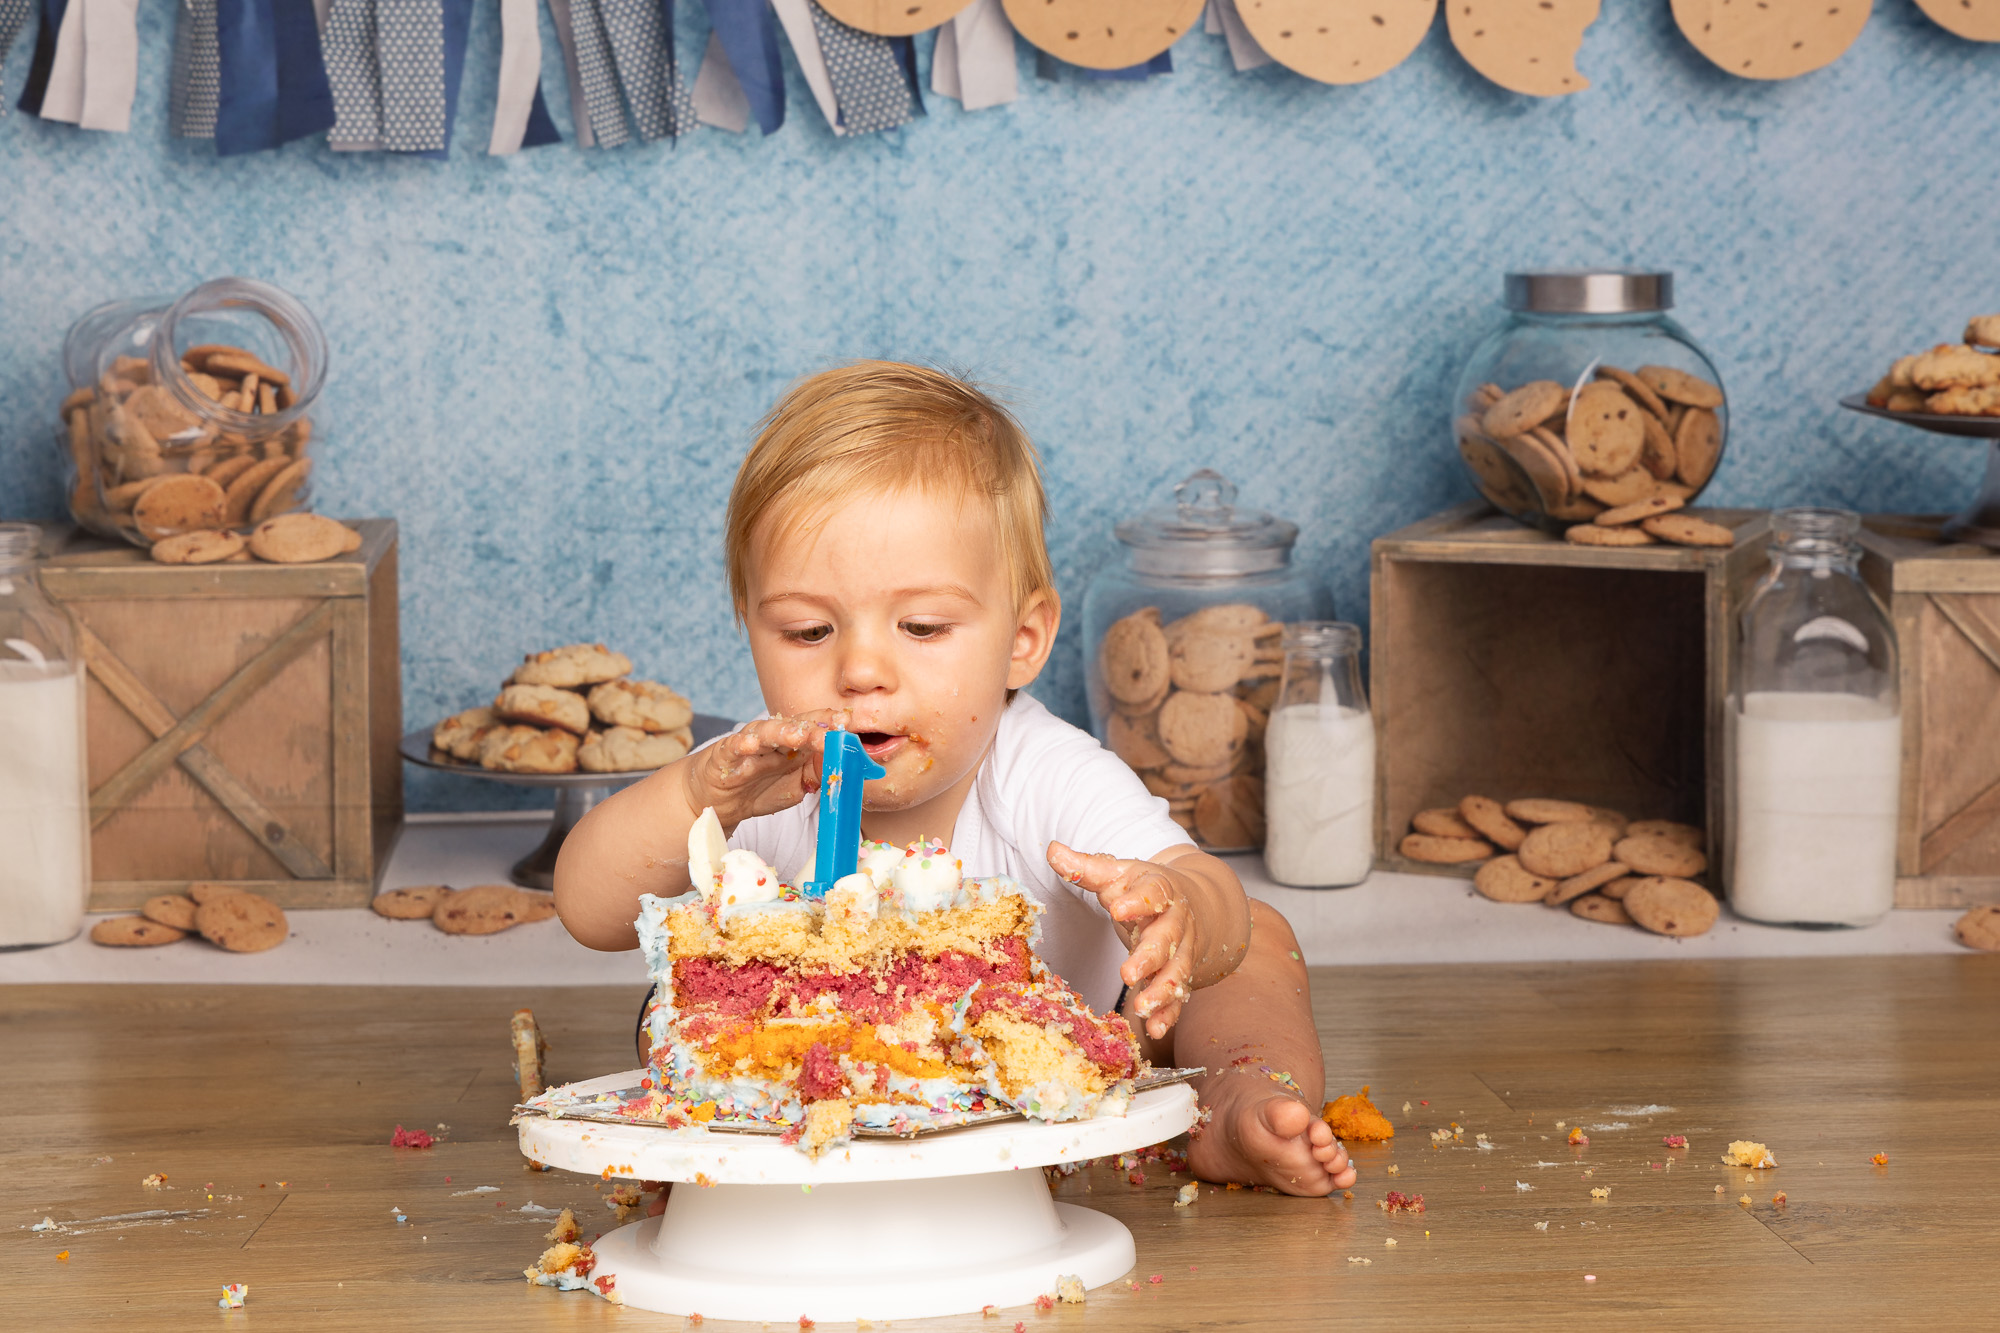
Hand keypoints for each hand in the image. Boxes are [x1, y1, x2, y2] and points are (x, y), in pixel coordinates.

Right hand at [682, 710, 850, 828]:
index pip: (814, 728)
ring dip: (783, 731)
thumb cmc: (758, 788)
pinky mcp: (725, 755)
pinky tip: (751, 744)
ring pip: (766, 732)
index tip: (850, 723)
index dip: (831, 724)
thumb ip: (816, 775)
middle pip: (795, 726)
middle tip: (833, 728)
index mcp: (792, 743)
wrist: (718, 801)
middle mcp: (772, 738)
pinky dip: (742, 744)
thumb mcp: (796, 787)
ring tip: (799, 734)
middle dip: (815, 726)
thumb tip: (840, 765)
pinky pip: (734, 747)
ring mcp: (749, 745)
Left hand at [1046, 842, 1198, 1040]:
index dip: (1138, 901)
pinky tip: (1155, 1029)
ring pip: (1177, 971)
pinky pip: (1179, 996)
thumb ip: (1086, 868)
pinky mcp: (1181, 974)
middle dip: (1149, 957)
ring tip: (1142, 1007)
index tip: (1117, 909)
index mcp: (1160, 890)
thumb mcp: (1118, 874)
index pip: (1153, 893)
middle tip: (1127, 973)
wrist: (1194, 902)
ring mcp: (1182, 950)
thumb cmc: (1145, 888)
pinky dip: (1169, 1013)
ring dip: (1162, 991)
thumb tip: (1052, 849)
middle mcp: (1176, 922)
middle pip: (1168, 939)